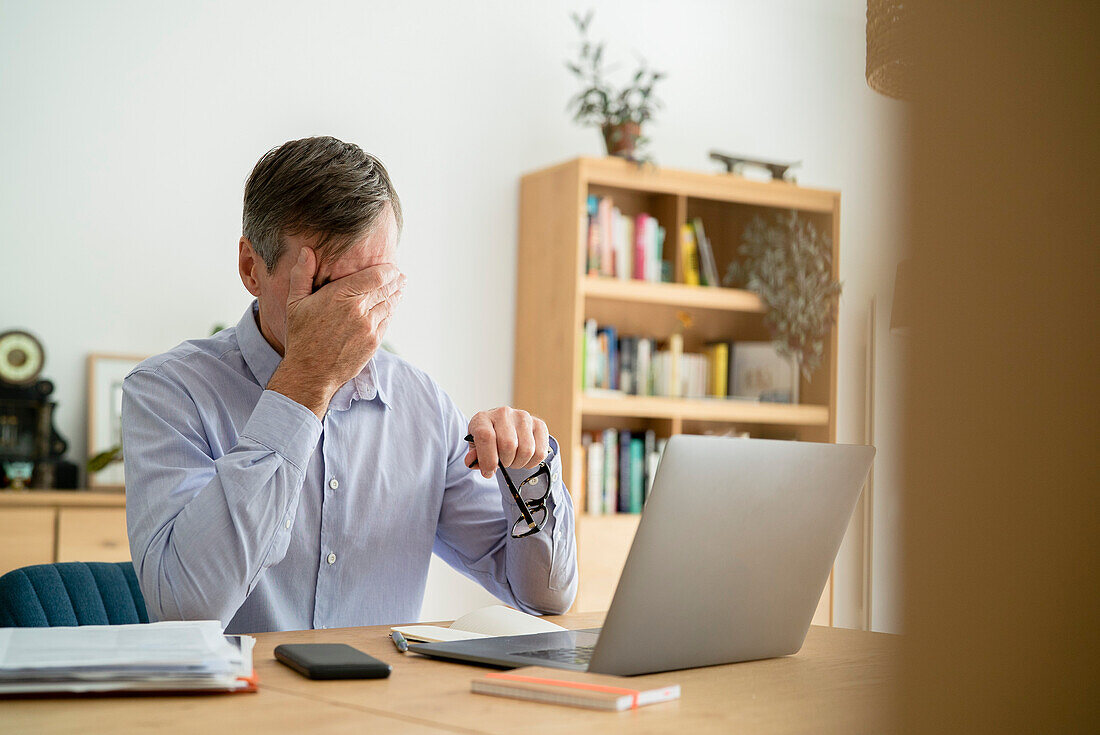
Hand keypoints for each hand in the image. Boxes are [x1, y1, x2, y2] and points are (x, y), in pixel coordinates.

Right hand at [268, 247, 404, 417]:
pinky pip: (387, 322)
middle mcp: (358, 310)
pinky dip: (392, 312)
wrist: (311, 372)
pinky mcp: (373, 342)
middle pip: (386, 289)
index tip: (392, 267)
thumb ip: (301, 274)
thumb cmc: (301, 336)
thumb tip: (306, 251)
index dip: (388, 270)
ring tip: (401, 288)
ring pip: (389, 305)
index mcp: (341, 295)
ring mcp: (369, 327)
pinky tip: (392, 307)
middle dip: (395, 282)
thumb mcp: (295, 303)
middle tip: (401, 276)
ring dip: (396, 295)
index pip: (376, 276)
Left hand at [465, 407, 549, 478]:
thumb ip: (474, 457)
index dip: (488, 458)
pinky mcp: (539, 424)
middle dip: (505, 462)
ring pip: (526, 450)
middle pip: (508, 445)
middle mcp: (503, 413)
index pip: (486, 436)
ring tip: (513, 460)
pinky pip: (540, 452)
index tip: (488, 470)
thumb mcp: (476, 448)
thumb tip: (472, 462)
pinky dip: (531, 462)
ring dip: (518, 463)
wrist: (504, 428)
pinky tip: (524, 458)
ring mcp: (523, 417)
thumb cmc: (488, 440)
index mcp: (483, 418)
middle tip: (503, 463)